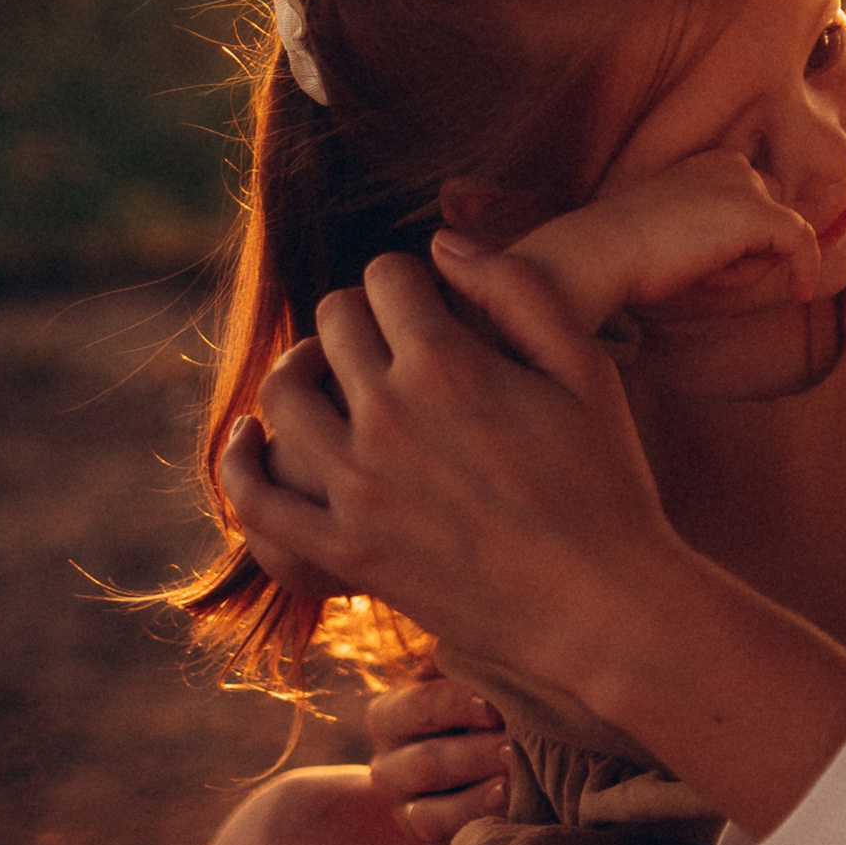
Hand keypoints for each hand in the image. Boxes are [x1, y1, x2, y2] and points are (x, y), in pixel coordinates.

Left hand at [221, 241, 687, 691]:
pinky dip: (239, 461)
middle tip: (388, 337)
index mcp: (450, 364)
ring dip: (300, 368)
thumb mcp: (585, 368)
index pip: (388, 276)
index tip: (428, 299)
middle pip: (333, 322)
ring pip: (282, 394)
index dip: (409, 277)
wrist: (598, 603)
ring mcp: (357, 487)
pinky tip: (253, 441)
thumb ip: (518, 290)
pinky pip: (255, 499)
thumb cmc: (606, 480)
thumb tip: (443, 242)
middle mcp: (389, 416)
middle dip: (359, 314)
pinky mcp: (342, 549)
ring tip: (327, 375)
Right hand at [367, 674, 508, 844]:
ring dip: (473, 803)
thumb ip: (468, 663)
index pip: (418, 706)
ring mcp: (405, 812)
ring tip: (511, 789)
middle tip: (513, 748)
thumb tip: (481, 639)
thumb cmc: (481, 702)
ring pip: (429, 815)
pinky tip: (496, 833)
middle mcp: (387, 767)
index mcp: (391, 715)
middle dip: (473, 756)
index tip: (494, 705)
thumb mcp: (467, 677)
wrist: (474, 761)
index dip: (456, 704)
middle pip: (426, 764)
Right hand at [509, 148, 822, 332]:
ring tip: (699, 270)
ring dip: (750, 266)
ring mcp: (746, 185)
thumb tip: (785, 253)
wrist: (600, 253)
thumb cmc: (633, 256)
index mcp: (712, 164)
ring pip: (779, 236)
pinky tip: (801, 292)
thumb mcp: (687, 236)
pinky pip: (802, 242)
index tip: (705, 265)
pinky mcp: (757, 212)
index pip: (756, 208)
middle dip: (751, 253)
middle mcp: (732, 163)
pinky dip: (806, 268)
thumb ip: (730, 237)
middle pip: (773, 219)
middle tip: (694, 268)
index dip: (740, 247)